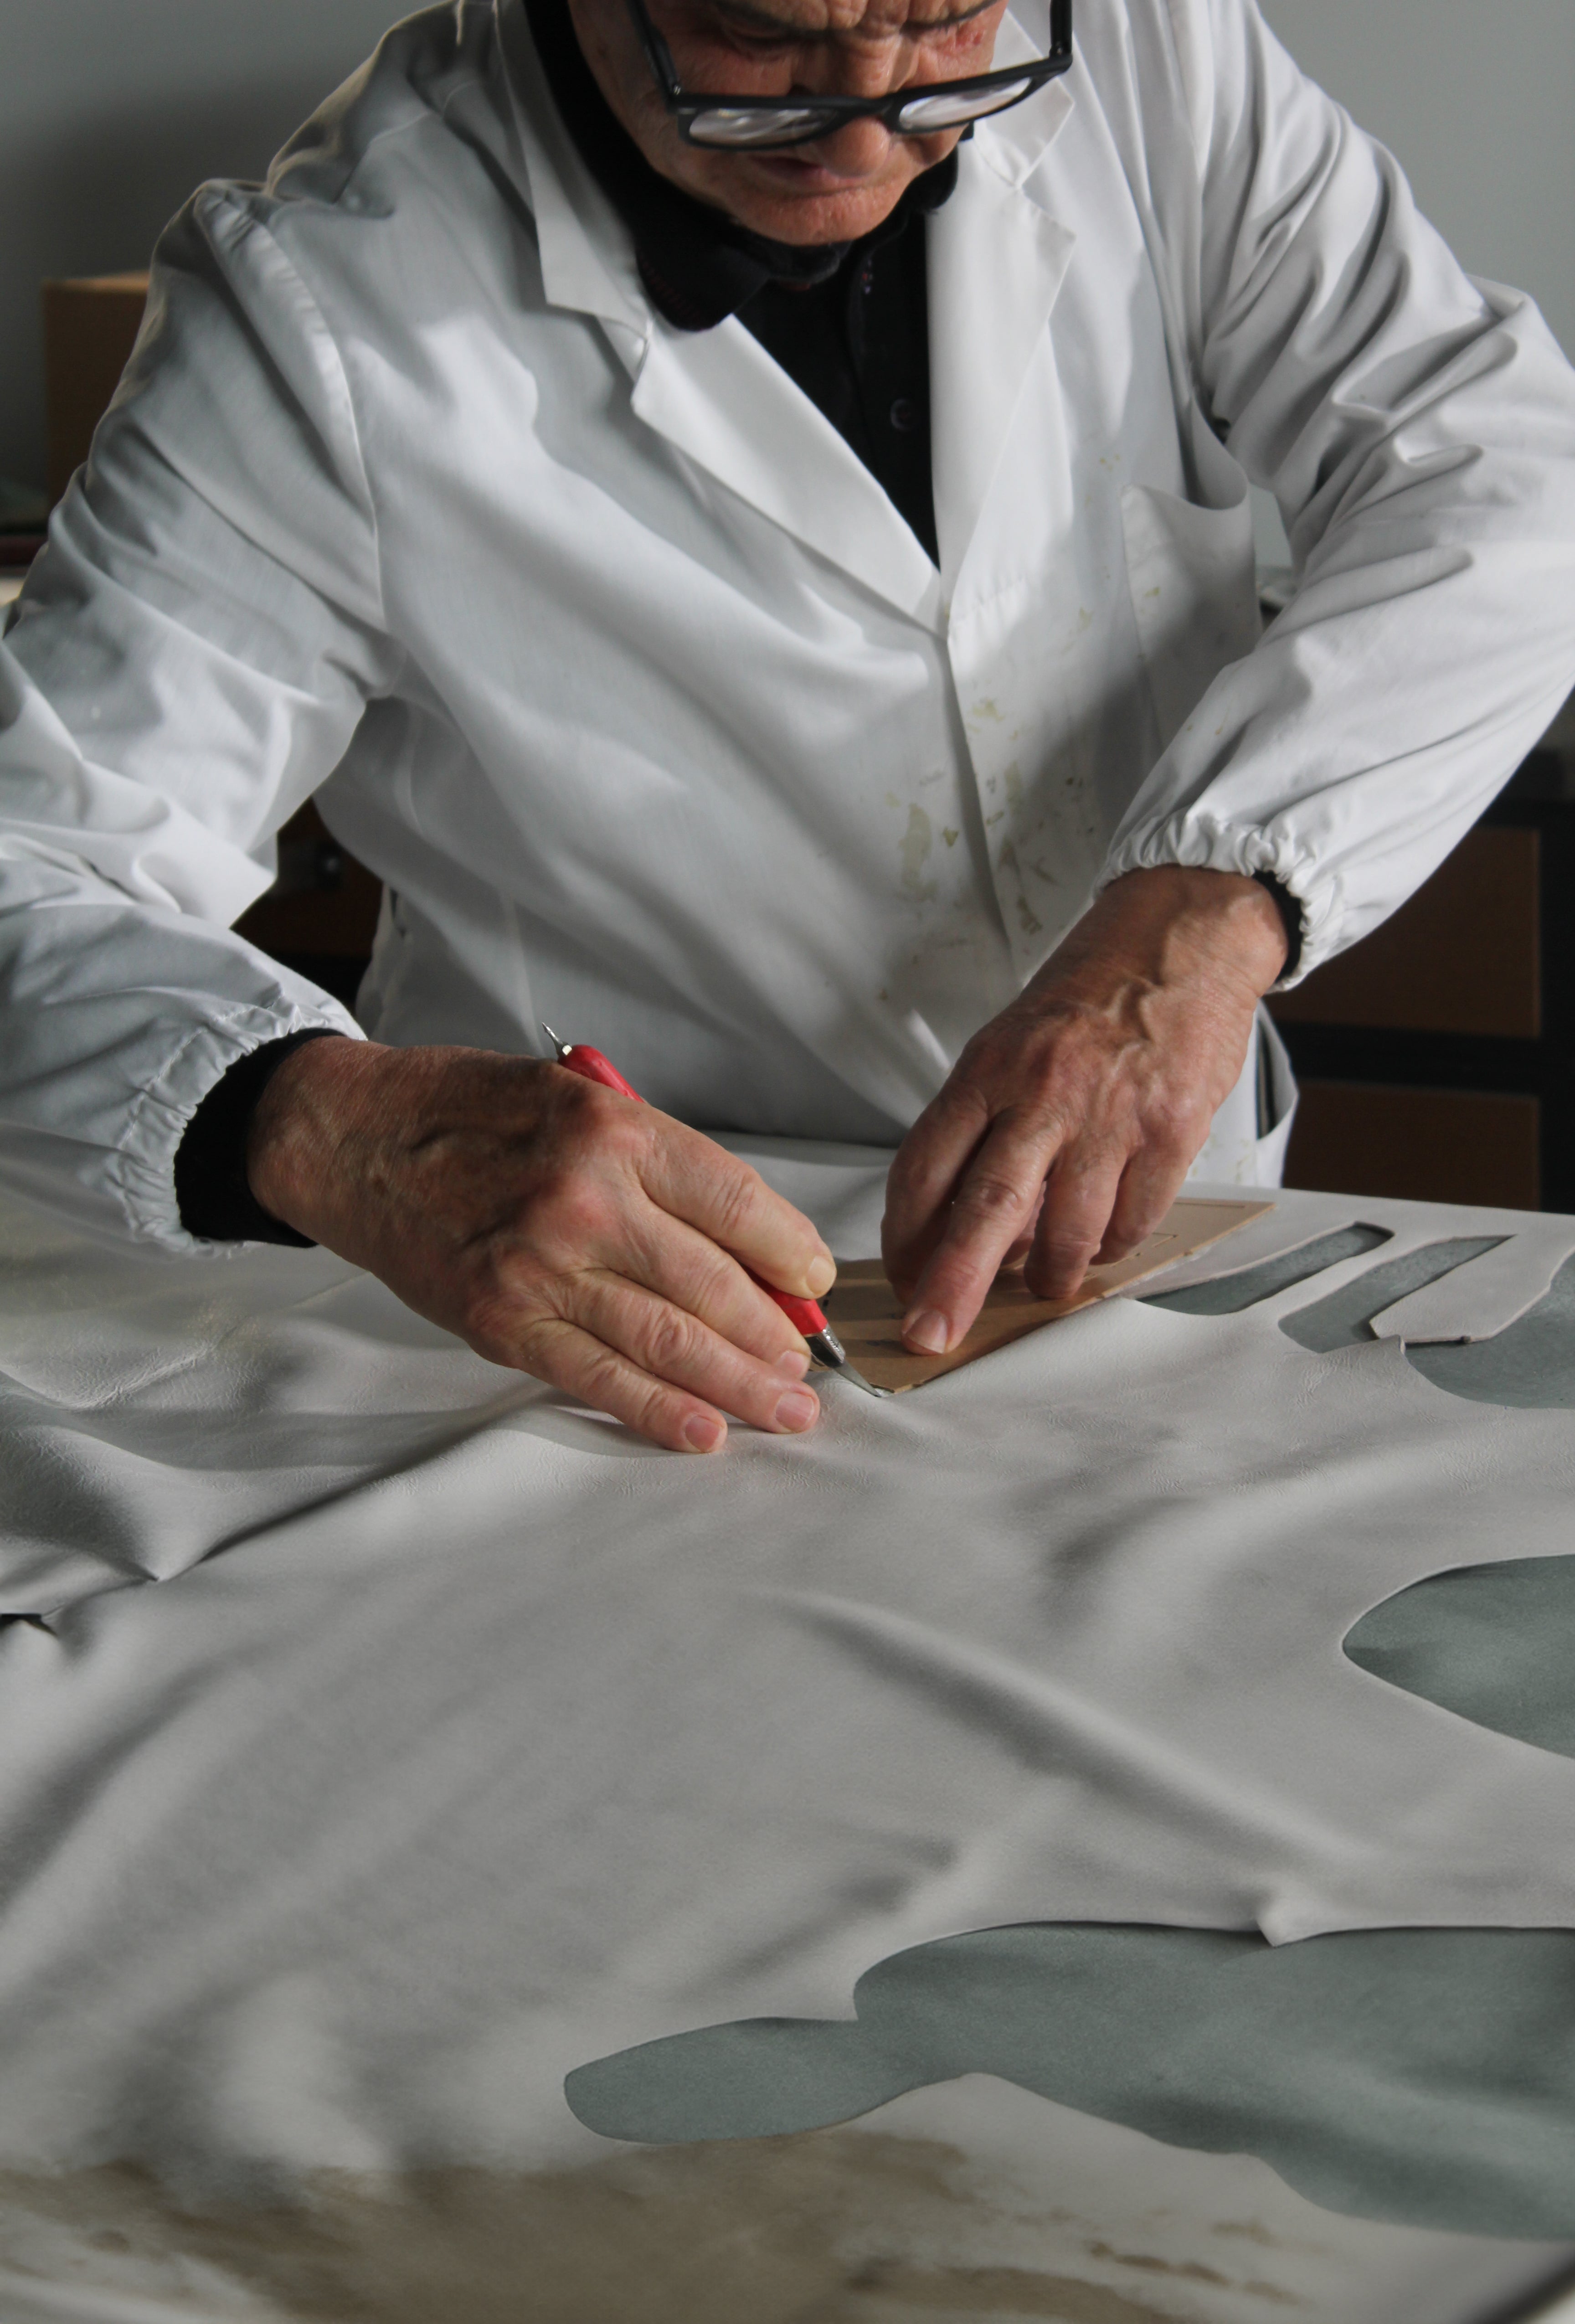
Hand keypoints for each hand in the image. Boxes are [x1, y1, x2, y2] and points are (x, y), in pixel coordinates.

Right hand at [246, 1040, 836, 1453]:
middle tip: (805, 1367)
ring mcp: (544, 1268)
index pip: (739, 1205)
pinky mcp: (503, 1321)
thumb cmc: (474, 1113)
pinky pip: (599, 1378)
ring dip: (739, 1386)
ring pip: (670, 1342)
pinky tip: (707, 1432)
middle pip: (715, 1285)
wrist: (359, 1139)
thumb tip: (748, 1247)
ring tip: (785, 1411)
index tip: (815, 1283)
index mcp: (617, 1133)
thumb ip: (661, 1169)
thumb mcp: (581, 1100)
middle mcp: (587, 1201)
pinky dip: (659, 1411)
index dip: (793, 1255)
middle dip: (775, 1336)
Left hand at [882, 867, 1288, 1352]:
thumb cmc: (1089, 996)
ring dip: (1048, 1275)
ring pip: (1067, 1231)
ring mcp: (1111, 1114)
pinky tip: (1102, 1238)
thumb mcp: (1011, 1045)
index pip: (925, 1165)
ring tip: (1043, 1281)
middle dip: (952, 1285)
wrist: (1179, 940)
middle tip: (931, 1334)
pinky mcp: (1171, 1131)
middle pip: (985, 1209)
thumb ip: (982, 1128)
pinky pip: (1132, 1220)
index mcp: (990, 1067)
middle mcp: (1044, 1090)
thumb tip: (960, 1225)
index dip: (905, 1234)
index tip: (901, 1274)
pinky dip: (1111, 1246)